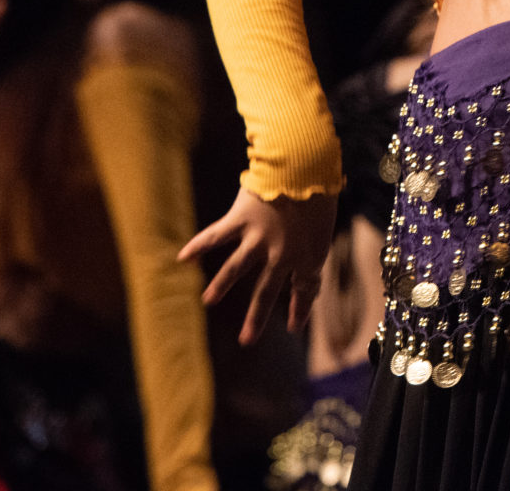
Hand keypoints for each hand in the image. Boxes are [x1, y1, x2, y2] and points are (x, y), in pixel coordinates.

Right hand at [179, 187, 336, 345]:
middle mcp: (281, 253)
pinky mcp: (240, 220)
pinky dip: (198, 246)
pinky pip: (216, 236)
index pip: (305, 289)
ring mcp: (258, 238)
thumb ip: (314, 242)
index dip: (301, 309)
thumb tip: (310, 258)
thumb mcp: (327, 223)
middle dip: (256, 317)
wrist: (306, 168)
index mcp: (307, 254)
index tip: (294, 328)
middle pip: (267, 291)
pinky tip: (183, 258)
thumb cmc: (321, 191)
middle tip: (246, 341)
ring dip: (221, 285)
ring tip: (208, 300)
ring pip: (236, 268)